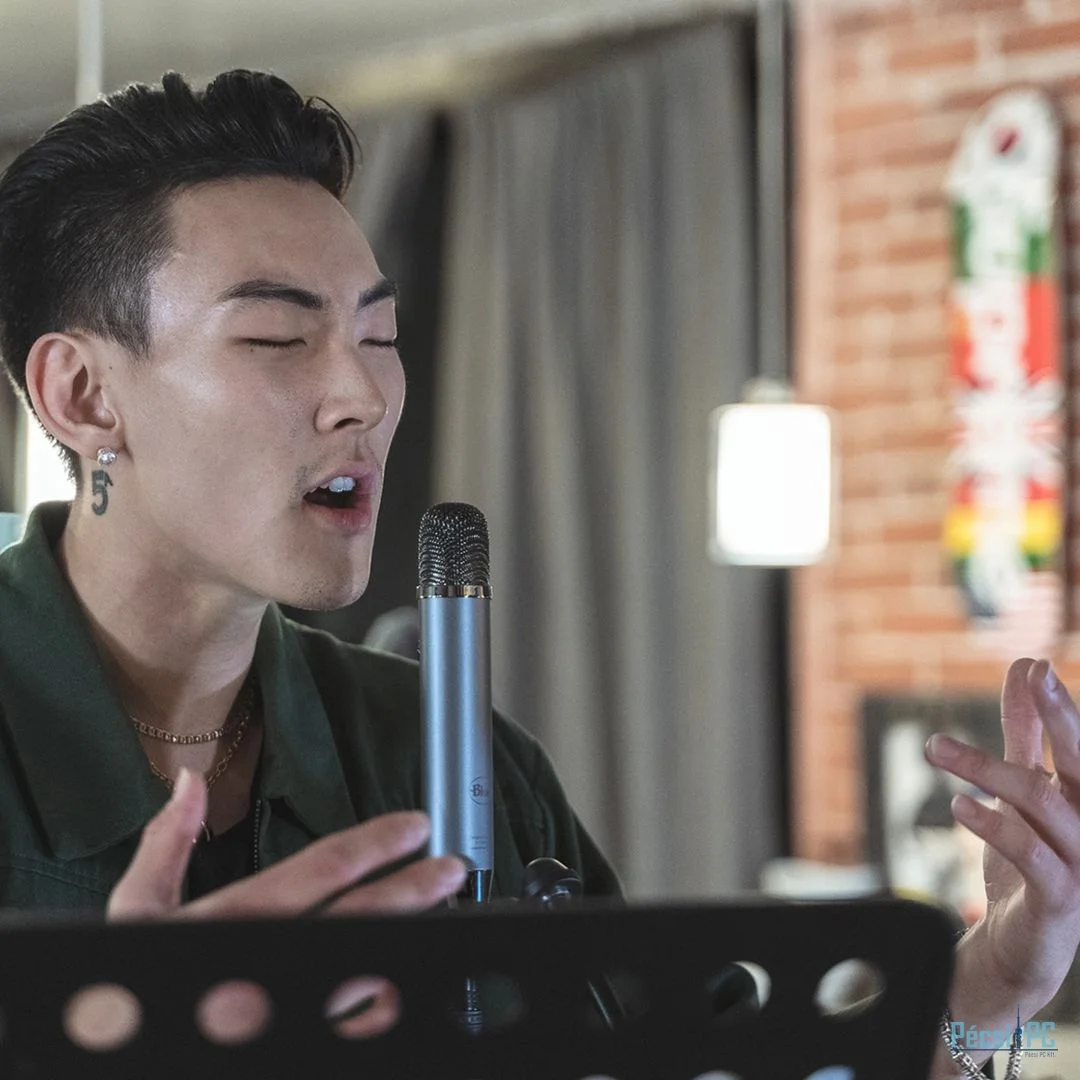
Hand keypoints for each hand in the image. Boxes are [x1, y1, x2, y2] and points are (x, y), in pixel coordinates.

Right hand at [66, 769, 464, 1048]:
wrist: (122, 1045)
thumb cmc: (127, 989)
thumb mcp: (135, 913)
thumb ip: (167, 844)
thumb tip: (189, 781)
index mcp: (233, 921)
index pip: (323, 868)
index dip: (377, 843)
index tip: (414, 827)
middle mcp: (267, 965)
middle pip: (361, 918)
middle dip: (414, 889)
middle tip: (451, 868)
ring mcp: (285, 1012)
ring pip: (368, 973)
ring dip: (411, 942)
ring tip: (445, 916)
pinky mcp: (296, 1042)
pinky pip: (352, 1027)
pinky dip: (385, 1002)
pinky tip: (410, 982)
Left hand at [924, 658, 1079, 1071]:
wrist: (1018, 950)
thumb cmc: (1029, 863)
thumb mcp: (1019, 790)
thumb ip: (1024, 734)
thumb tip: (1026, 666)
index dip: (1060, 707)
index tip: (1033, 664)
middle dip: (1062, 719)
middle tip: (1036, 677)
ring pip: (1045, 805)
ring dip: (988, 770)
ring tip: (936, 748)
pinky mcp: (1060, 901)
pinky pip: (1032, 857)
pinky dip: (995, 827)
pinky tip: (960, 807)